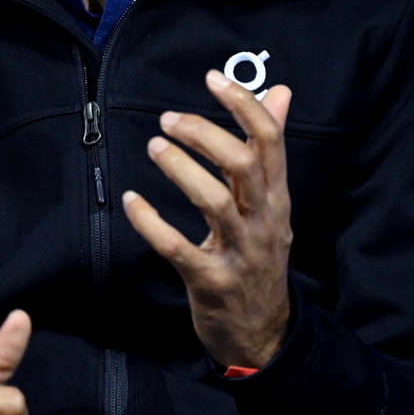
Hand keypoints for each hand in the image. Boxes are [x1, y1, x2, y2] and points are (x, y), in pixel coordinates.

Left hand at [122, 69, 293, 369]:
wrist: (264, 335)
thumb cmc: (260, 259)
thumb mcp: (274, 205)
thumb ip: (270, 150)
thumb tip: (281, 91)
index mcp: (277, 199)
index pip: (269, 141)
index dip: (243, 104)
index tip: (212, 78)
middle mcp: (262, 222)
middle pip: (242, 164)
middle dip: (204, 133)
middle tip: (168, 119)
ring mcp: (238, 254)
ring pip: (213, 201)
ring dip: (179, 169)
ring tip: (154, 146)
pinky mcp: (210, 283)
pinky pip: (177, 248)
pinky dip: (151, 222)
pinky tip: (131, 201)